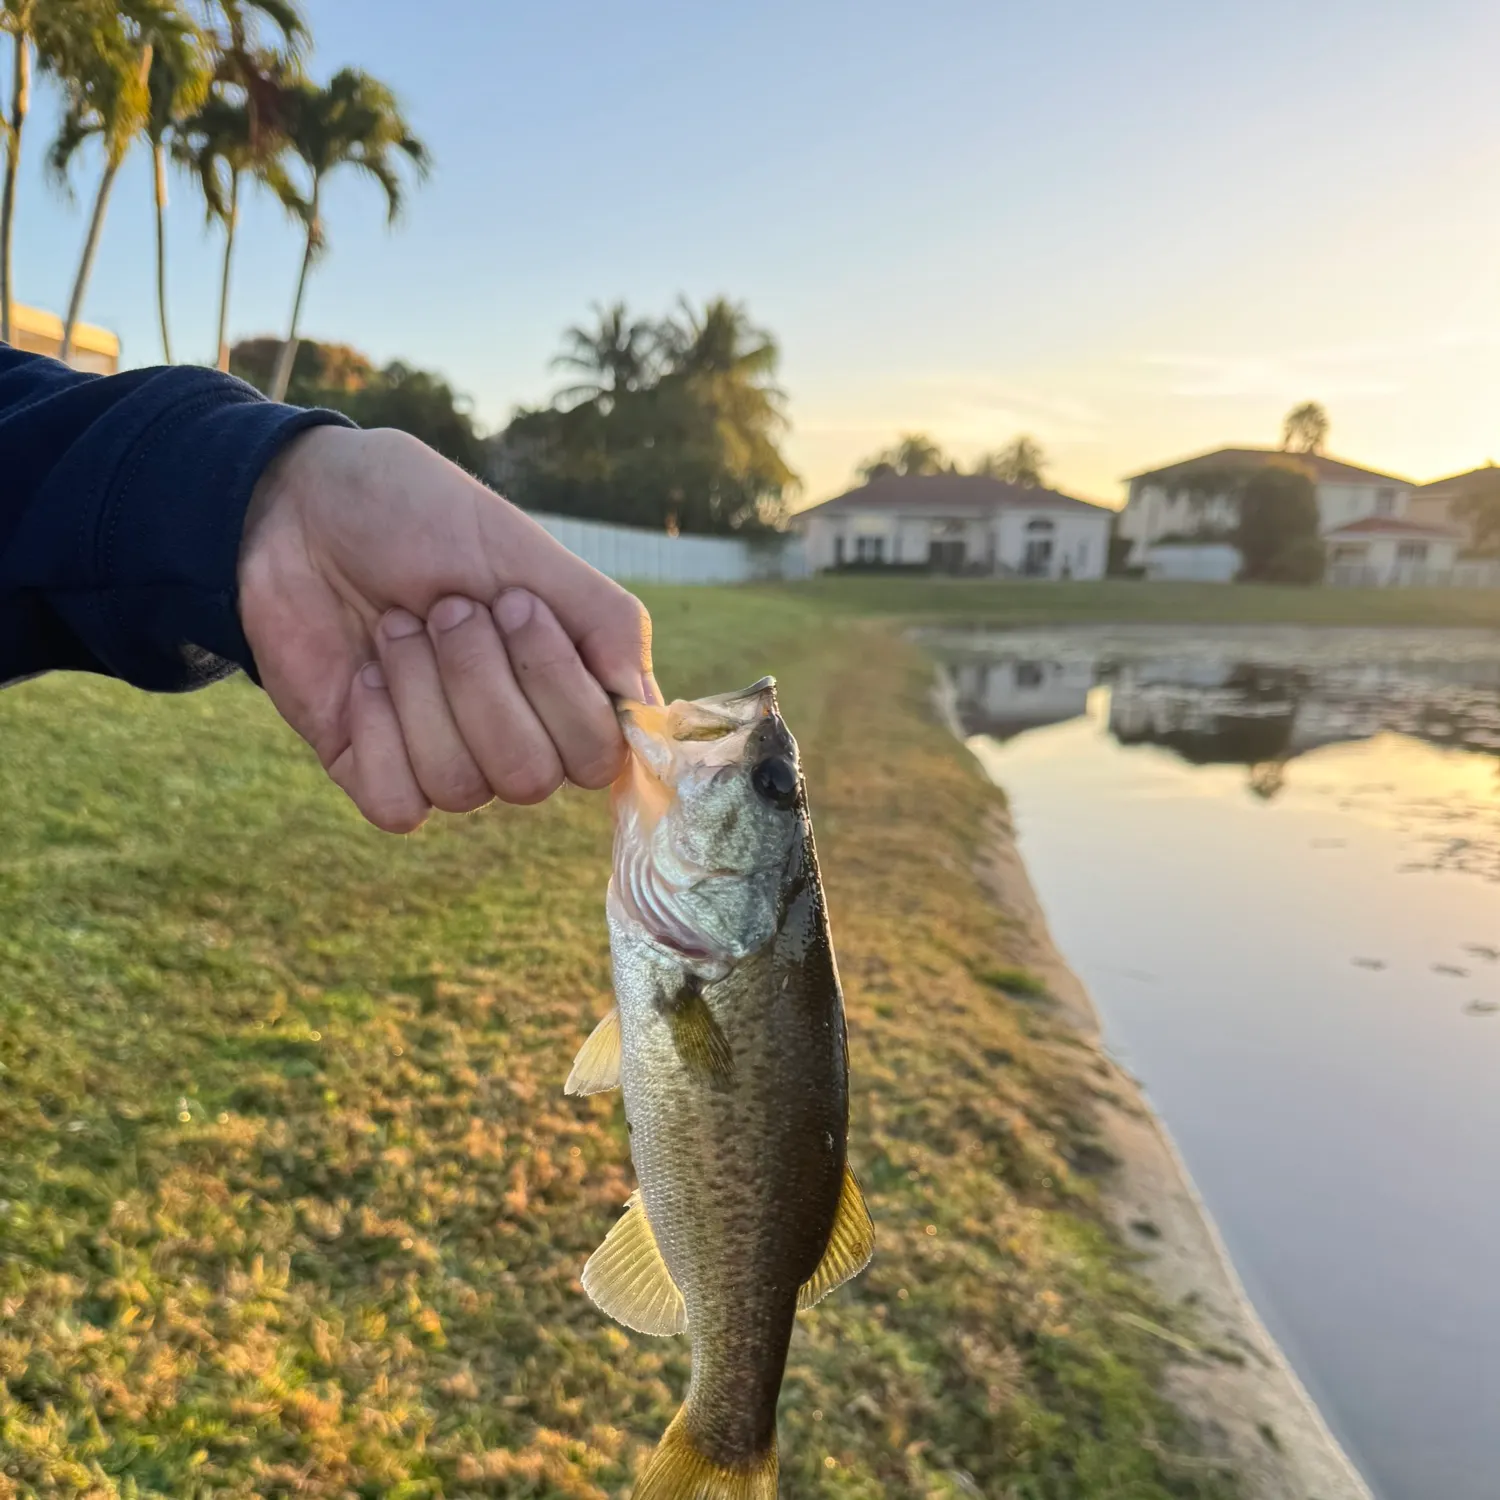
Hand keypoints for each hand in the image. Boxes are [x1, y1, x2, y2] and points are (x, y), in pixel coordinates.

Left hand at [237, 425, 657, 831]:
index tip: (519, 604)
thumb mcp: (528, 550)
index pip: (599, 756)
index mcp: (564, 690)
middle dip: (480, 680)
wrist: (306, 507)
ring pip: (461, 785)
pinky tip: (364, 673)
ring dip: (423, 689)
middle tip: (447, 607)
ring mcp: (442, 759)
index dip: (559, 690)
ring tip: (398, 626)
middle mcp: (513, 737)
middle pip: (529, 778)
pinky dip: (380, 729)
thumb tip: (646, 711)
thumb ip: (606, 625)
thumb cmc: (424, 518)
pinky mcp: (372, 770)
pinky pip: (398, 802)